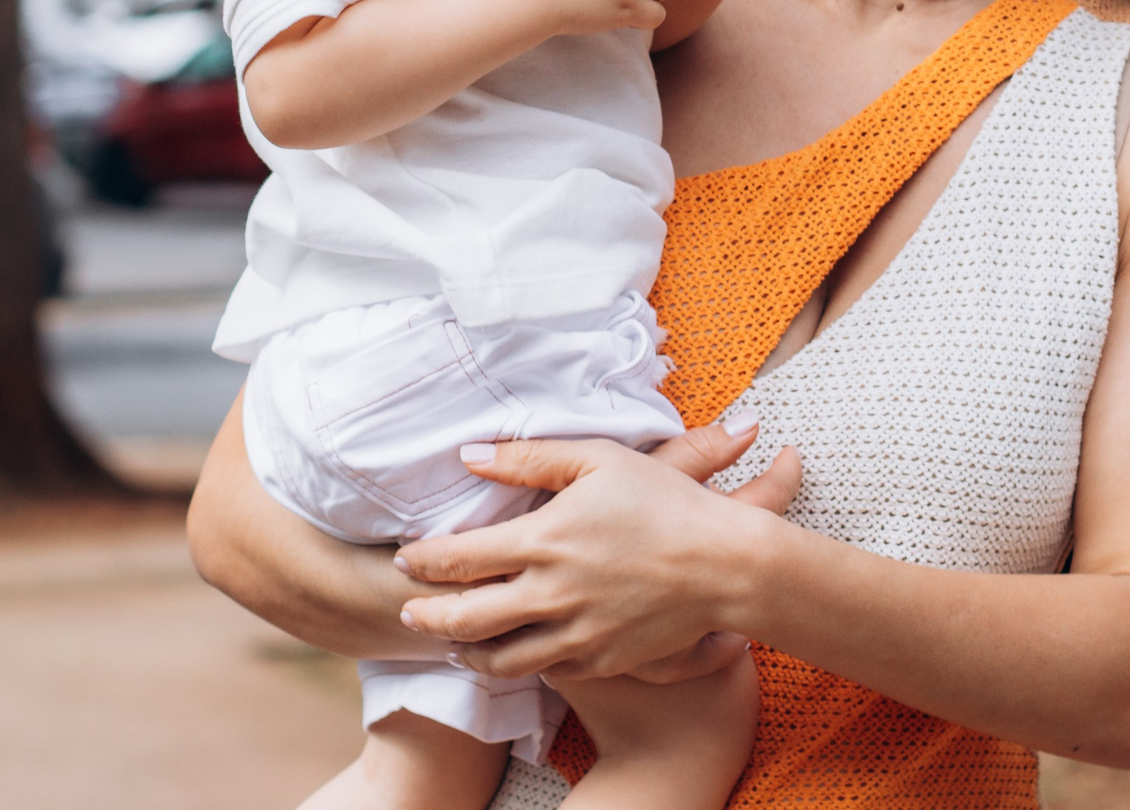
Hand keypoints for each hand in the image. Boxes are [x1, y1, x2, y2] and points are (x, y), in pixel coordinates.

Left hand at [393, 419, 802, 681]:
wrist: (724, 565)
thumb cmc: (665, 502)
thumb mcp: (599, 460)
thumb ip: (529, 458)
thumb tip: (470, 457)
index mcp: (543, 542)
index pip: (458, 559)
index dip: (422, 562)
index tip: (405, 559)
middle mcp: (549, 596)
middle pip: (464, 620)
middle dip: (427, 616)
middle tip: (409, 611)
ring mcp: (574, 636)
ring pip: (499, 660)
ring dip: (465, 652)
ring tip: (452, 643)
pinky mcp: (599, 661)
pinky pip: (545, 671)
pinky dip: (519, 664)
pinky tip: (514, 653)